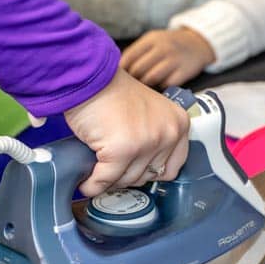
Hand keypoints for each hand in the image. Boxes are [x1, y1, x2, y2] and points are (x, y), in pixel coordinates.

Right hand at [64, 67, 189, 195]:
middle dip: (127, 175)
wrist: (90, 78)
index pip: (172, 168)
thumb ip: (155, 136)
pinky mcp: (122, 150)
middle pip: (148, 176)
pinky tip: (87, 182)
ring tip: (98, 171)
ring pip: (127, 180)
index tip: (136, 171)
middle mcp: (167, 134)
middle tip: (112, 168)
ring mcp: (146, 142)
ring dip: (109, 180)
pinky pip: (106, 179)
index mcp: (177, 124)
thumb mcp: (149, 112)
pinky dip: (93, 185)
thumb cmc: (112, 92)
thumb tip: (143, 171)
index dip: (150, 173)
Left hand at [119, 28, 215, 87]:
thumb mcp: (152, 40)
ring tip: (144, 85)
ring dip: (145, 84)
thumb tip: (117, 69)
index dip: (122, 69)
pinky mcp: (184, 72)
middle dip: (132, 79)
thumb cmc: (169, 44)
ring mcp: (174, 60)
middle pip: (138, 69)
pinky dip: (160, 86)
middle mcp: (163, 48)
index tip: (120, 76)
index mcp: (151, 39)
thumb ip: (136, 51)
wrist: (198, 44)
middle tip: (131, 84)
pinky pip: (166, 84)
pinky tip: (160, 84)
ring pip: (150, 78)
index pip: (129, 57)